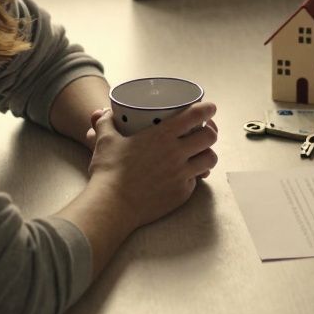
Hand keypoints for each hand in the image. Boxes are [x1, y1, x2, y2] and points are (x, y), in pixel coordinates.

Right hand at [85, 102, 219, 230]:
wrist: (111, 205)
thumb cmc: (108, 170)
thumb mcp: (105, 140)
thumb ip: (106, 122)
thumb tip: (103, 112)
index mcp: (162, 135)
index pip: (195, 115)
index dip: (207, 109)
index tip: (210, 108)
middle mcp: (177, 153)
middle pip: (209, 137)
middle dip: (210, 131)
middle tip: (204, 131)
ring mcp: (182, 174)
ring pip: (210, 159)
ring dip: (207, 153)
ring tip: (200, 153)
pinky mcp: (182, 193)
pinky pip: (196, 180)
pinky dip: (194, 174)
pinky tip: (186, 173)